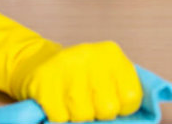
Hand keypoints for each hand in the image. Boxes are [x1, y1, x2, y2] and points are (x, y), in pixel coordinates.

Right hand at [0, 0, 141, 123]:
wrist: (33, 62)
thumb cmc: (76, 75)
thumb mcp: (104, 73)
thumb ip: (122, 90)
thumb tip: (138, 113)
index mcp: (110, 54)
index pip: (131, 98)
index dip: (121, 109)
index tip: (111, 102)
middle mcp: (90, 56)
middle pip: (107, 109)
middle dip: (97, 113)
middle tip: (87, 102)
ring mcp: (66, 68)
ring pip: (83, 116)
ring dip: (75, 116)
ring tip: (69, 101)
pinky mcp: (45, 83)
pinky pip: (60, 118)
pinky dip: (58, 117)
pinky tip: (55, 103)